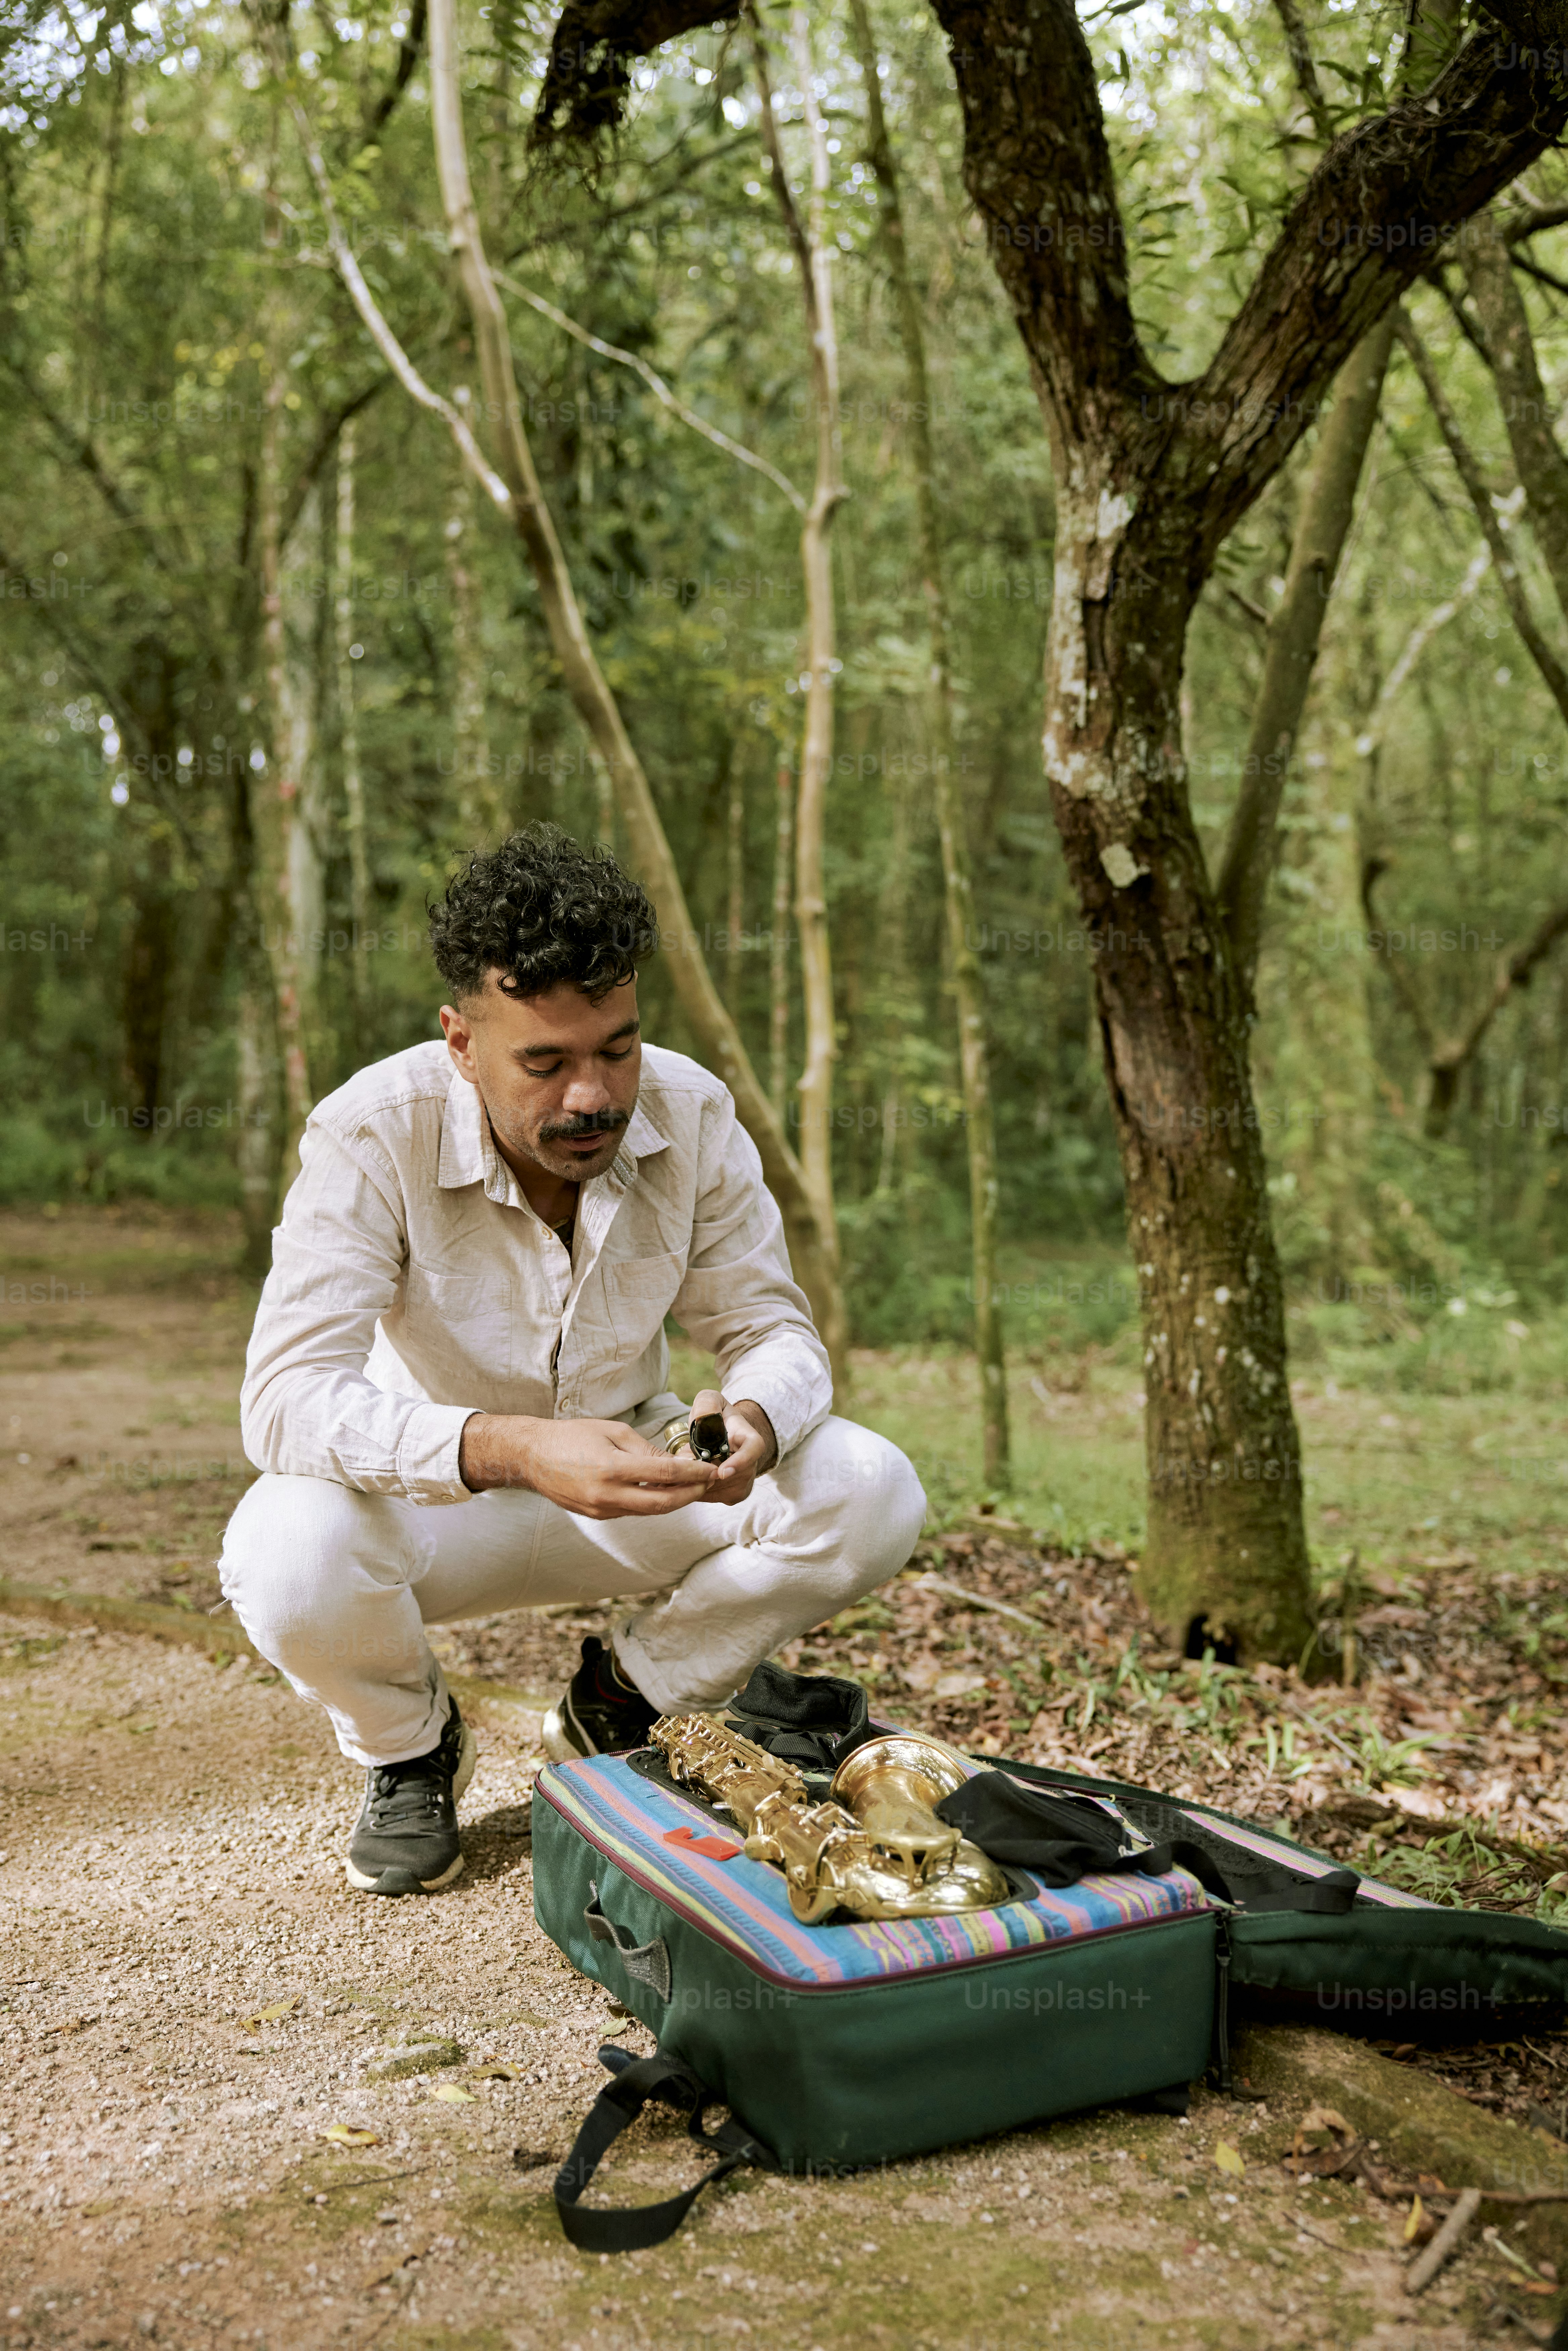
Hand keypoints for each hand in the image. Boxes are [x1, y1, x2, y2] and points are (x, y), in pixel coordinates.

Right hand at [459, 1414, 715, 1518]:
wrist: (532, 1456)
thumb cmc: (572, 1435)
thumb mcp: (612, 1431)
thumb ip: (645, 1449)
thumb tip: (675, 1463)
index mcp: (612, 1469)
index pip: (665, 1474)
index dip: (694, 1473)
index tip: (712, 1469)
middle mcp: (607, 1495)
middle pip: (663, 1503)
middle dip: (691, 1494)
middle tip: (709, 1483)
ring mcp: (601, 1509)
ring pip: (649, 1511)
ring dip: (674, 1501)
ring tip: (692, 1487)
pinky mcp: (597, 1515)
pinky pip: (633, 1512)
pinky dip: (652, 1503)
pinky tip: (664, 1491)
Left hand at [691, 1389, 776, 1506]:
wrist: (722, 1436)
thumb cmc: (715, 1417)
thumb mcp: (709, 1401)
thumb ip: (706, 1405)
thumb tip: (702, 1421)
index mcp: (749, 1438)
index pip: (753, 1450)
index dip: (740, 1462)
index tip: (722, 1472)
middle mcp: (751, 1463)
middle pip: (731, 1476)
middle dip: (704, 1473)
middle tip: (683, 1463)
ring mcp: (744, 1482)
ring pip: (717, 1489)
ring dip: (697, 1481)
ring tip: (684, 1466)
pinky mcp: (733, 1495)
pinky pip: (711, 1497)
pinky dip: (696, 1489)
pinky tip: (687, 1477)